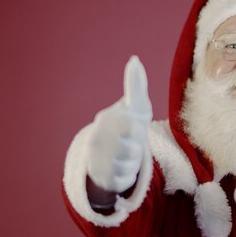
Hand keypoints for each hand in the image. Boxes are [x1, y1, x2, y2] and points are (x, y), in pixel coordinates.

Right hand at [86, 56, 152, 192]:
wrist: (110, 157)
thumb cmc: (128, 126)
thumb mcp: (136, 106)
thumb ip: (135, 84)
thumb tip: (134, 59)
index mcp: (106, 118)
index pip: (130, 123)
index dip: (137, 127)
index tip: (134, 125)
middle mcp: (97, 138)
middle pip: (134, 144)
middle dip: (138, 144)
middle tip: (132, 142)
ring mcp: (96, 158)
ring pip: (131, 162)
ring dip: (134, 159)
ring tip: (127, 154)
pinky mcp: (101, 177)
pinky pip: (125, 177)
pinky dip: (128, 174)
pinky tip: (121, 167)